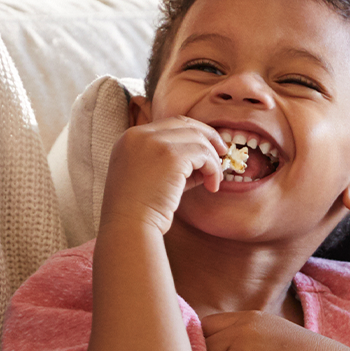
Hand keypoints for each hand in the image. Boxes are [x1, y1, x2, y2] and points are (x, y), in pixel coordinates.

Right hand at [99, 114, 228, 234]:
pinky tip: (212, 186)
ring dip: (212, 159)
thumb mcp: (151, 178)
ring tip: (215, 179)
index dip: (191, 134)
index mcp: (129, 138)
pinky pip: (204, 154)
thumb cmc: (138, 210)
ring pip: (197, 138)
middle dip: (208, 137)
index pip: (168, 125)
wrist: (127, 226)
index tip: (206, 149)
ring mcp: (154, 142)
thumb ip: (173, 164)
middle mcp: (139, 134)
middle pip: (184, 123)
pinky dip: (213, 169)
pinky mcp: (171, 155)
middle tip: (222, 154)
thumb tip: (206, 161)